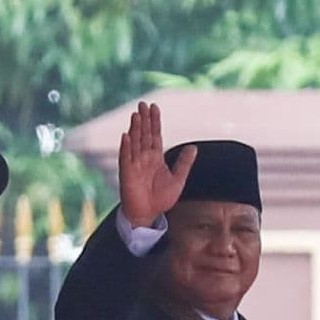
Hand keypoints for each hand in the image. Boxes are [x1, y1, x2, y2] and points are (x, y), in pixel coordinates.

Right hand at [115, 100, 197, 229]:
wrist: (148, 215)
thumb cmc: (161, 199)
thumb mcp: (178, 180)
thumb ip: (184, 164)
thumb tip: (194, 147)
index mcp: (155, 157)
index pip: (155, 135)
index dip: (154, 121)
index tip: (154, 107)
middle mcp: (144, 158)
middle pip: (144, 135)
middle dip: (143, 120)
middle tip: (142, 104)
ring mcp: (134, 164)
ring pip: (135, 143)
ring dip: (135, 129)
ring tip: (136, 115)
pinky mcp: (127, 174)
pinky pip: (126, 158)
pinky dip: (126, 147)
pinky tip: (126, 135)